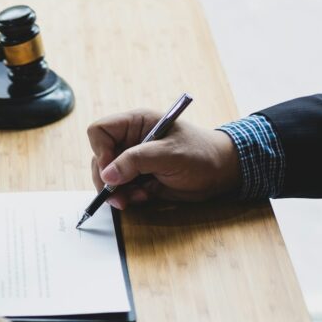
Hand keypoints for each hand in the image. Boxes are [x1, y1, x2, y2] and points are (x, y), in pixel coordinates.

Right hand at [88, 109, 241, 208]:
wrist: (221, 173)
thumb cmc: (201, 154)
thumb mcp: (169, 154)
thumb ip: (136, 161)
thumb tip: (107, 175)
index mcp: (136, 124)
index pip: (100, 131)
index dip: (100, 150)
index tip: (111, 170)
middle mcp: (130, 141)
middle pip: (99, 158)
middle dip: (107, 179)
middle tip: (117, 195)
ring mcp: (133, 160)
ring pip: (107, 177)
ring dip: (117, 192)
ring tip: (137, 197)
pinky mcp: (137, 178)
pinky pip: (119, 189)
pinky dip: (126, 197)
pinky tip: (144, 197)